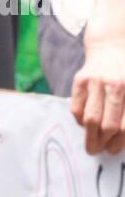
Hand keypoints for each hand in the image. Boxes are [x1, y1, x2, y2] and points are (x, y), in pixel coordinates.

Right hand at [70, 40, 124, 154]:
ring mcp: (96, 82)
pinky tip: (85, 123)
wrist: (112, 46)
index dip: (119, 143)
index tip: (114, 150)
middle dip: (104, 143)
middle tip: (101, 150)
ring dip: (90, 137)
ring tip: (91, 145)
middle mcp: (116, 86)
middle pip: (107, 125)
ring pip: (90, 119)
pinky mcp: (80, 80)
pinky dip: (80, 121)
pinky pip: (76, 109)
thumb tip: (122, 136)